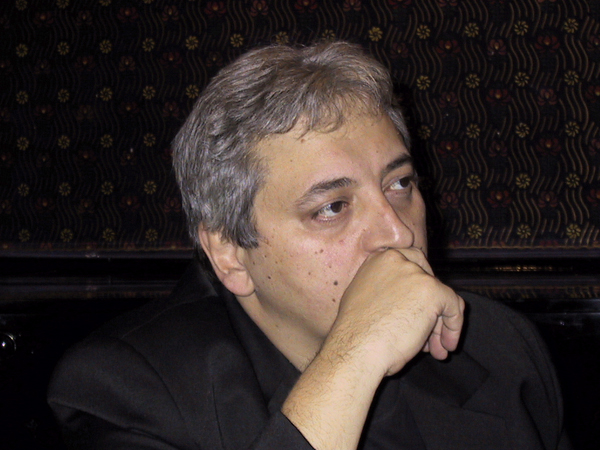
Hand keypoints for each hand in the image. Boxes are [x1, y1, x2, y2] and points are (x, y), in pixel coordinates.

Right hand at [329, 247, 463, 376]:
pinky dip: (454, 327)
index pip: (411, 263)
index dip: (419, 287)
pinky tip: (445, 346)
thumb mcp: (365, 299)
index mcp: (379, 259)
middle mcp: (398, 260)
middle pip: (428, 280)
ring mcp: (416, 274)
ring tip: (436, 349)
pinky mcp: (432, 290)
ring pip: (440, 297)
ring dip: (440, 324)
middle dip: (432, 307)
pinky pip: (454, 306)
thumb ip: (385, 291)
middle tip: (430, 333)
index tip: (420, 307)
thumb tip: (408, 301)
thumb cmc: (356, 334)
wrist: (357, 348)